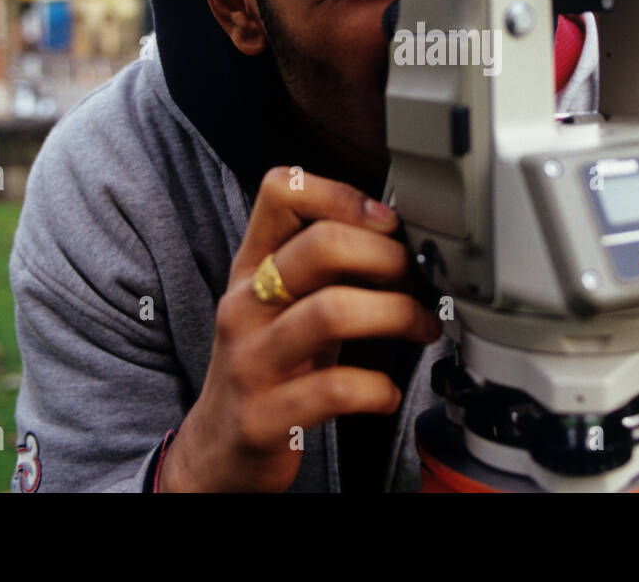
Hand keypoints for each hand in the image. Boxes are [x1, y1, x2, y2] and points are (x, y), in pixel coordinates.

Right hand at [158, 167, 441, 491]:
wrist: (218, 447)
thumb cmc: (270, 362)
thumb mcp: (286, 300)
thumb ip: (330, 264)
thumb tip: (402, 236)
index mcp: (253, 265)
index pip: (281, 192)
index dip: (342, 194)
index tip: (386, 221)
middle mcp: (246, 304)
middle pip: (320, 245)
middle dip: (386, 255)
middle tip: (413, 278)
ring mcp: (251, 360)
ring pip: (331, 312)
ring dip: (396, 314)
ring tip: (420, 327)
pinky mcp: (263, 416)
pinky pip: (333, 390)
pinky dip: (376, 389)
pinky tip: (387, 392)